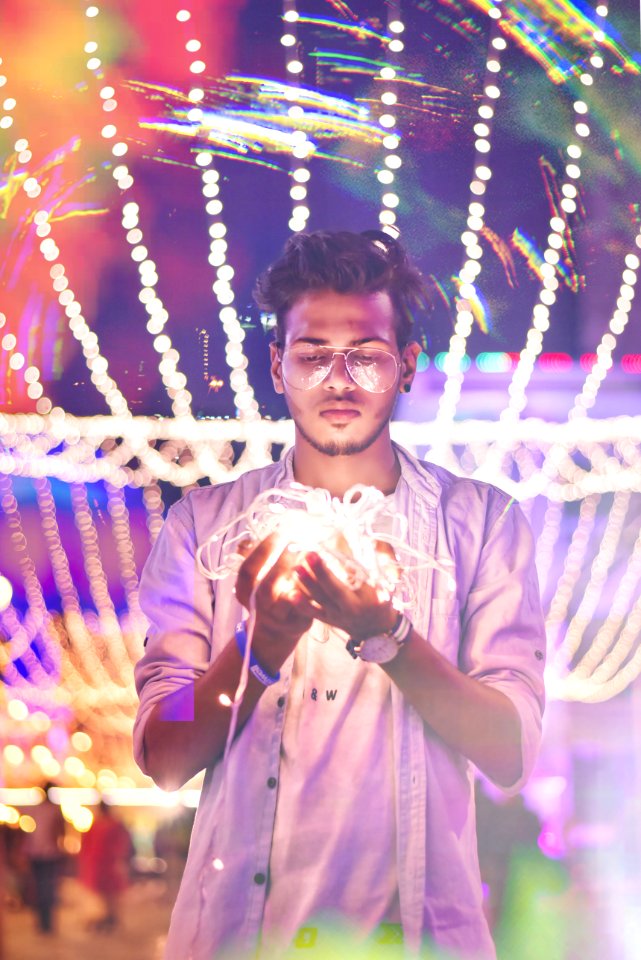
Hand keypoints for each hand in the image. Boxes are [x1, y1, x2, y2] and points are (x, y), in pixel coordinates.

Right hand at [235, 533, 316, 673]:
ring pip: (289, 598)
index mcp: (244, 592)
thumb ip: (253, 559)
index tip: (277, 533)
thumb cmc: (268, 595)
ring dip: (301, 575)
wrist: (277, 630)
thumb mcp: (255, 579)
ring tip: (310, 553)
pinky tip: (319, 570)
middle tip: (296, 541)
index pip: (247, 571)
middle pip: (267, 587)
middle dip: (282, 562)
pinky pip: (308, 605)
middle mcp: (259, 607)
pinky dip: (313, 587)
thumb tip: (247, 541)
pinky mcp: (298, 623)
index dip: (261, 551)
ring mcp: (278, 618)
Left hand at [293, 550, 397, 640]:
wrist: (375, 628)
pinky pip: (314, 613)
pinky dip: (302, 605)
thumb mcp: (387, 583)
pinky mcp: (328, 620)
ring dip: (308, 583)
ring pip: (322, 600)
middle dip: (322, 573)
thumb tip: (368, 541)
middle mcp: (353, 608)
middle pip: (336, 590)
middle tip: (310, 555)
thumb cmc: (381, 599)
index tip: (333, 550)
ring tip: (297, 567)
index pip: (357, 580)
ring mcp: (339, 615)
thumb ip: (379, 563)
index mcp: (370, 597)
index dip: (345, 565)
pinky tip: (291, 593)